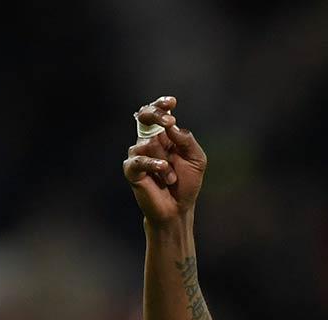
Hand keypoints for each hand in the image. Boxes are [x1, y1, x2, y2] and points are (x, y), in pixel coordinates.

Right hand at [123, 96, 206, 223]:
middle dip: (156, 114)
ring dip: (165, 161)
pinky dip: (153, 165)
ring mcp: (138, 154)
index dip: (162, 105)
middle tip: (168, 122)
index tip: (172, 103)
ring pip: (148, 142)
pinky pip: (139, 160)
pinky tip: (163, 171)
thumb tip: (172, 125)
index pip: (158, 113)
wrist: (178, 209)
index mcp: (164, 136)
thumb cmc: (187, 183)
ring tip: (171, 179)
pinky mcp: (131, 169)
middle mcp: (149, 141)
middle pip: (145, 116)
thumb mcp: (196, 159)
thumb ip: (187, 140)